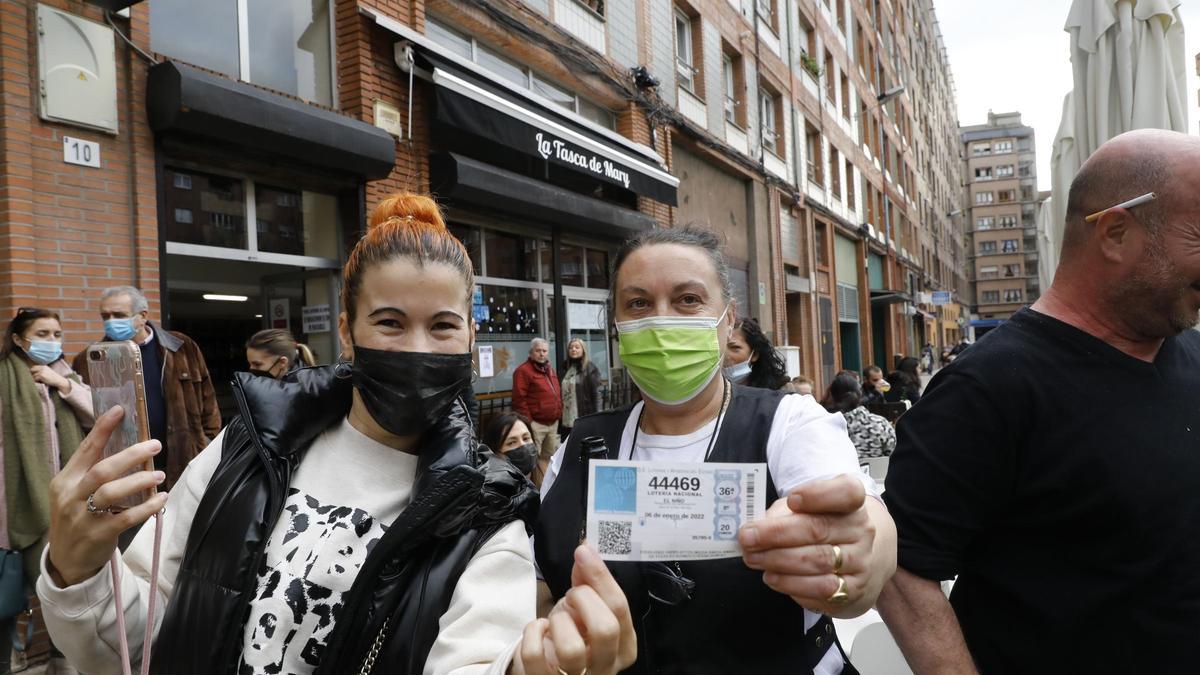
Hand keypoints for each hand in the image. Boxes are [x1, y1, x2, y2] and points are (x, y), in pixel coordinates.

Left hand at [29, 365, 69, 392]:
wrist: (58, 380)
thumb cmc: (53, 377)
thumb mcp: (47, 371)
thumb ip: (41, 370)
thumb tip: (31, 373)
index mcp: (43, 366)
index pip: (34, 367)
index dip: (33, 371)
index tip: (35, 375)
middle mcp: (42, 368)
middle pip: (32, 370)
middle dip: (32, 374)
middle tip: (36, 378)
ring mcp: (41, 371)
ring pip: (33, 375)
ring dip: (35, 379)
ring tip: (40, 381)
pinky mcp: (41, 376)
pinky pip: (35, 379)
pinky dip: (37, 381)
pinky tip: (41, 382)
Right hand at [46, 406, 167, 586]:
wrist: (67, 560)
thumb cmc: (78, 518)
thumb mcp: (74, 493)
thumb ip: (92, 473)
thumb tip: (128, 446)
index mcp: (64, 481)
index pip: (85, 450)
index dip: (102, 430)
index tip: (119, 411)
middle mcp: (71, 497)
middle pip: (102, 470)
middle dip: (131, 455)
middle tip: (155, 445)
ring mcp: (82, 517)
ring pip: (112, 492)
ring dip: (139, 480)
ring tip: (159, 473)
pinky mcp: (98, 535)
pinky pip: (125, 517)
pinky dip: (146, 507)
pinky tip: (160, 498)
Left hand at [511, 545, 635, 674]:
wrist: (549, 666)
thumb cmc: (572, 635)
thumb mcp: (586, 609)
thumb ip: (589, 581)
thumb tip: (586, 548)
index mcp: (624, 647)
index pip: (620, 609)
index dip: (600, 576)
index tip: (583, 552)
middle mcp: (606, 667)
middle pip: (605, 629)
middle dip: (583, 600)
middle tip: (572, 596)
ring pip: (570, 648)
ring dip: (559, 621)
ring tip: (556, 619)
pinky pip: (535, 655)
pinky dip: (532, 633)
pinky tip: (538, 629)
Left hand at [739, 475, 878, 615]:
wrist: (855, 561)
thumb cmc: (821, 528)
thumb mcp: (805, 511)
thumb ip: (782, 513)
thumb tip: (754, 528)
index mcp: (852, 503)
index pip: (847, 492)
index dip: (819, 495)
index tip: (792, 500)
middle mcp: (861, 530)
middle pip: (819, 529)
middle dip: (776, 534)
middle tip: (747, 537)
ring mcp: (860, 562)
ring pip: (818, 561)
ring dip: (778, 560)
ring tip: (753, 558)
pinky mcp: (853, 590)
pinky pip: (821, 589)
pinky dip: (791, 584)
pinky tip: (772, 577)